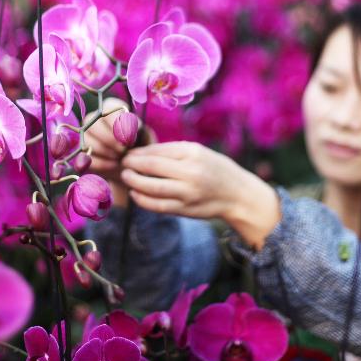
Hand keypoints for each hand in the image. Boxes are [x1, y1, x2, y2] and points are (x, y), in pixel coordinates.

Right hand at [83, 97, 153, 207]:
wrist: (134, 165)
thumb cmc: (140, 145)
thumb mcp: (143, 135)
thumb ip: (135, 129)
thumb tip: (127, 132)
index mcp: (110, 108)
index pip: (107, 109)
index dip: (117, 124)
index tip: (130, 139)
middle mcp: (94, 119)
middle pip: (93, 124)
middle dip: (110, 140)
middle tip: (124, 150)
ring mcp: (85, 136)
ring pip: (88, 141)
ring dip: (106, 152)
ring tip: (120, 158)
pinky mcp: (82, 154)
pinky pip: (85, 157)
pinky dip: (101, 163)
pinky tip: (113, 165)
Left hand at [120, 142, 280, 249]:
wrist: (238, 195)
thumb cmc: (215, 168)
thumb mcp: (198, 152)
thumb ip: (172, 151)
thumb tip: (141, 152)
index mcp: (193, 153)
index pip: (157, 151)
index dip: (138, 153)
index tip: (128, 153)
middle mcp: (191, 172)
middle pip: (152, 167)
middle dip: (132, 165)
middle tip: (123, 164)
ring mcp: (188, 193)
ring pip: (152, 188)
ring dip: (134, 182)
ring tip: (126, 177)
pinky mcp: (185, 210)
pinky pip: (158, 206)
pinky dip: (143, 200)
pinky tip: (136, 194)